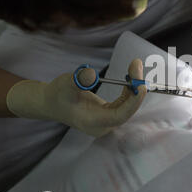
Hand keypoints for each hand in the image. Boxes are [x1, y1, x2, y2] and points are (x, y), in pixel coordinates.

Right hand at [6, 59, 146, 136]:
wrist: (51, 103)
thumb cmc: (57, 94)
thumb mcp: (65, 84)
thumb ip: (78, 80)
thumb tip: (91, 75)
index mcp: (93, 122)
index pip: (120, 116)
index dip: (133, 101)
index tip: (140, 84)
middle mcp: (103, 126)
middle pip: (127, 110)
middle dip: (136, 89)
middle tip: (137, 66)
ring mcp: (107, 122)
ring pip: (128, 106)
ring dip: (134, 87)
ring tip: (134, 66)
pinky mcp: (109, 115)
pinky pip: (125, 103)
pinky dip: (129, 90)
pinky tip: (130, 76)